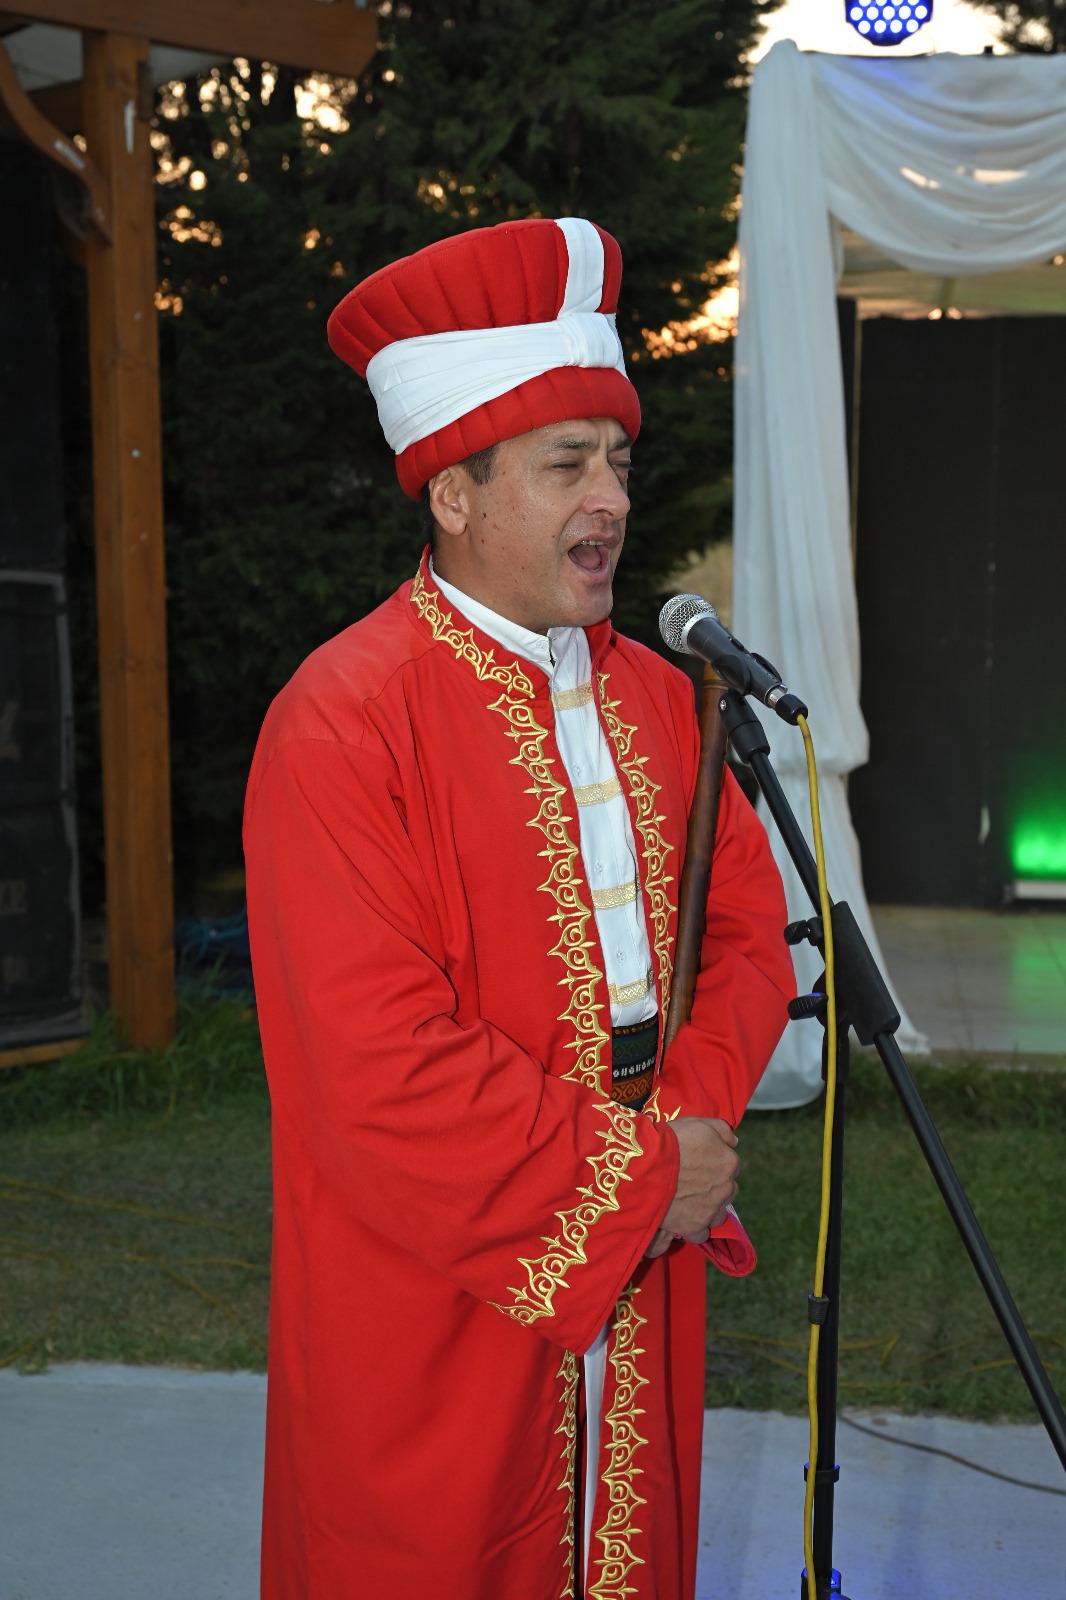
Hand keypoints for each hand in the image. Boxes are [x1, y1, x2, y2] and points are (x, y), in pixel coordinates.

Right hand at [656, 1117, 739, 1243]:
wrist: (646, 1167)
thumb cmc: (671, 1141)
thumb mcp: (698, 1123)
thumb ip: (722, 1130)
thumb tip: (734, 1141)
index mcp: (729, 1162)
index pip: (731, 1165)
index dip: (716, 1164)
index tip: (701, 1164)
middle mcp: (726, 1188)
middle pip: (728, 1190)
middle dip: (716, 1187)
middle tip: (695, 1183)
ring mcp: (712, 1210)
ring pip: (718, 1214)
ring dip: (709, 1209)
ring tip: (689, 1202)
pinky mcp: (695, 1228)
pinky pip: (702, 1233)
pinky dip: (695, 1228)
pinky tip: (684, 1219)